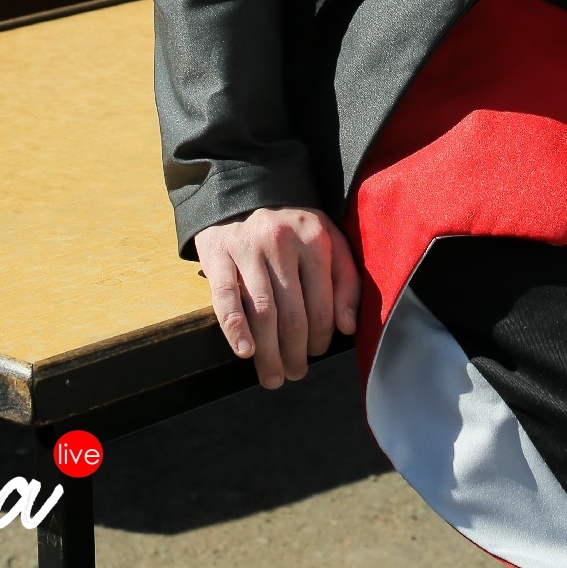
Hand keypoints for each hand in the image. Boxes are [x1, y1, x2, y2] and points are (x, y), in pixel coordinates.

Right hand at [193, 207, 360, 389]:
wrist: (244, 191)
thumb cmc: (292, 227)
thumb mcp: (328, 240)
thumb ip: (345, 280)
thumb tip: (348, 327)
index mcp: (314, 239)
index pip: (322, 304)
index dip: (321, 338)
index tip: (315, 353)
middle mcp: (281, 241)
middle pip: (292, 315)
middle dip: (295, 354)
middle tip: (294, 374)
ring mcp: (248, 246)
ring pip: (261, 312)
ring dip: (268, 354)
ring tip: (273, 376)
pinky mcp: (218, 252)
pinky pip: (226, 297)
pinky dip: (235, 328)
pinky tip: (244, 352)